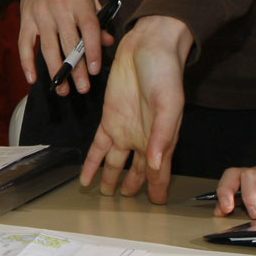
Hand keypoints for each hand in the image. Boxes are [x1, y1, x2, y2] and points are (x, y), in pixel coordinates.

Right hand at [17, 0, 102, 92]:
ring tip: (63, 90)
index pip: (88, 29)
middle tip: (83, 88)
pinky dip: (27, 63)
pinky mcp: (25, 19)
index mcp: (79, 1)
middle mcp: (58, 7)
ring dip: (56, 71)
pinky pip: (24, 44)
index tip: (95, 70)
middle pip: (69, 43)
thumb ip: (98, 21)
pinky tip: (33, 79)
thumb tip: (107, 43)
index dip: (92, 50)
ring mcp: (39, 13)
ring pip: (48, 48)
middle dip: (77, 69)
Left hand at [79, 16, 192, 202]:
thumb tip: (155, 165)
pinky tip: (85, 177)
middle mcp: (144, 138)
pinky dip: (92, 163)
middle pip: (138, 172)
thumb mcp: (169, 103)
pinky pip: (98, 147)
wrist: (148, 45)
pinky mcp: (110, 118)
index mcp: (163, 138)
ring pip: (117, 163)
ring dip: (111, 180)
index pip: (160, 172)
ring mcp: (126, 129)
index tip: (156, 206)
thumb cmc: (165, 72)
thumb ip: (163, 135)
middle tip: (127, 210)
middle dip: (134, 190)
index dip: (158, 189)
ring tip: (106, 197)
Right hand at [214, 158, 255, 216]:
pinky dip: (226, 200)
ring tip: (222, 213)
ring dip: (222, 195)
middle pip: (234, 174)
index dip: (249, 194)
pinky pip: (234, 189)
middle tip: (227, 210)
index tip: (255, 212)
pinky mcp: (254, 190)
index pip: (254, 176)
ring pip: (231, 180)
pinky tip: (225, 213)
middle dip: (226, 191)